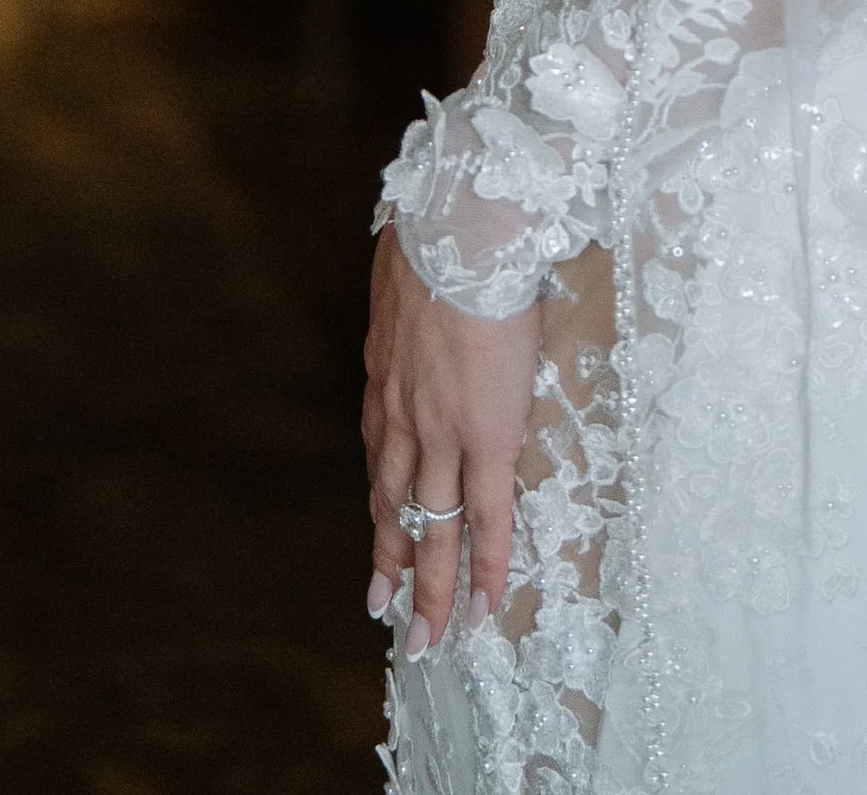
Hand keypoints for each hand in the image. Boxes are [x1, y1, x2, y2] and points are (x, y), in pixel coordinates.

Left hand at [363, 222, 542, 660]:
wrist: (463, 233)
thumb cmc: (439, 232)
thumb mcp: (405, 269)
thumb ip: (408, 294)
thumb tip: (409, 271)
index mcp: (385, 379)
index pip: (381, 459)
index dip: (383, 504)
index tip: (383, 540)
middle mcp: (401, 418)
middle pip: (394, 508)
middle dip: (393, 564)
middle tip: (388, 612)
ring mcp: (439, 434)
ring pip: (432, 529)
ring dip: (430, 587)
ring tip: (428, 634)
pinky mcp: (485, 438)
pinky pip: (485, 519)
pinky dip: (484, 568)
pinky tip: (485, 606)